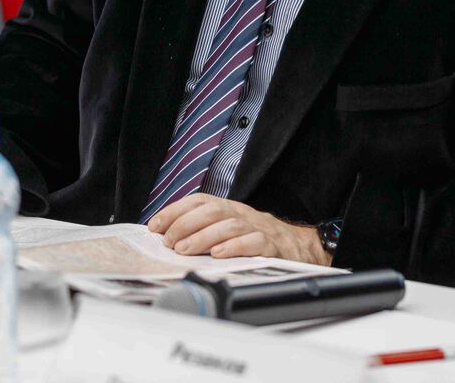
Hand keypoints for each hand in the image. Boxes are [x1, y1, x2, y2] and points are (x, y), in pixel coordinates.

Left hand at [147, 195, 331, 265]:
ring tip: (185, 249)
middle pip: (211, 210)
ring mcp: (258, 228)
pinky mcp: (272, 246)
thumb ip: (205, 230)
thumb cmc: (258, 239)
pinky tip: (219, 254)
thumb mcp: (231, 229)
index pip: (199, 201)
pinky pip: (254, 242)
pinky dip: (234, 247)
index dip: (175, 211)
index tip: (155, 226)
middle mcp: (242, 214)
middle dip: (185, 224)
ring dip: (203, 237)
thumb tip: (168, 238)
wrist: (300, 246)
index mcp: (229, 209)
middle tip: (168, 242)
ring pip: (229, 225)